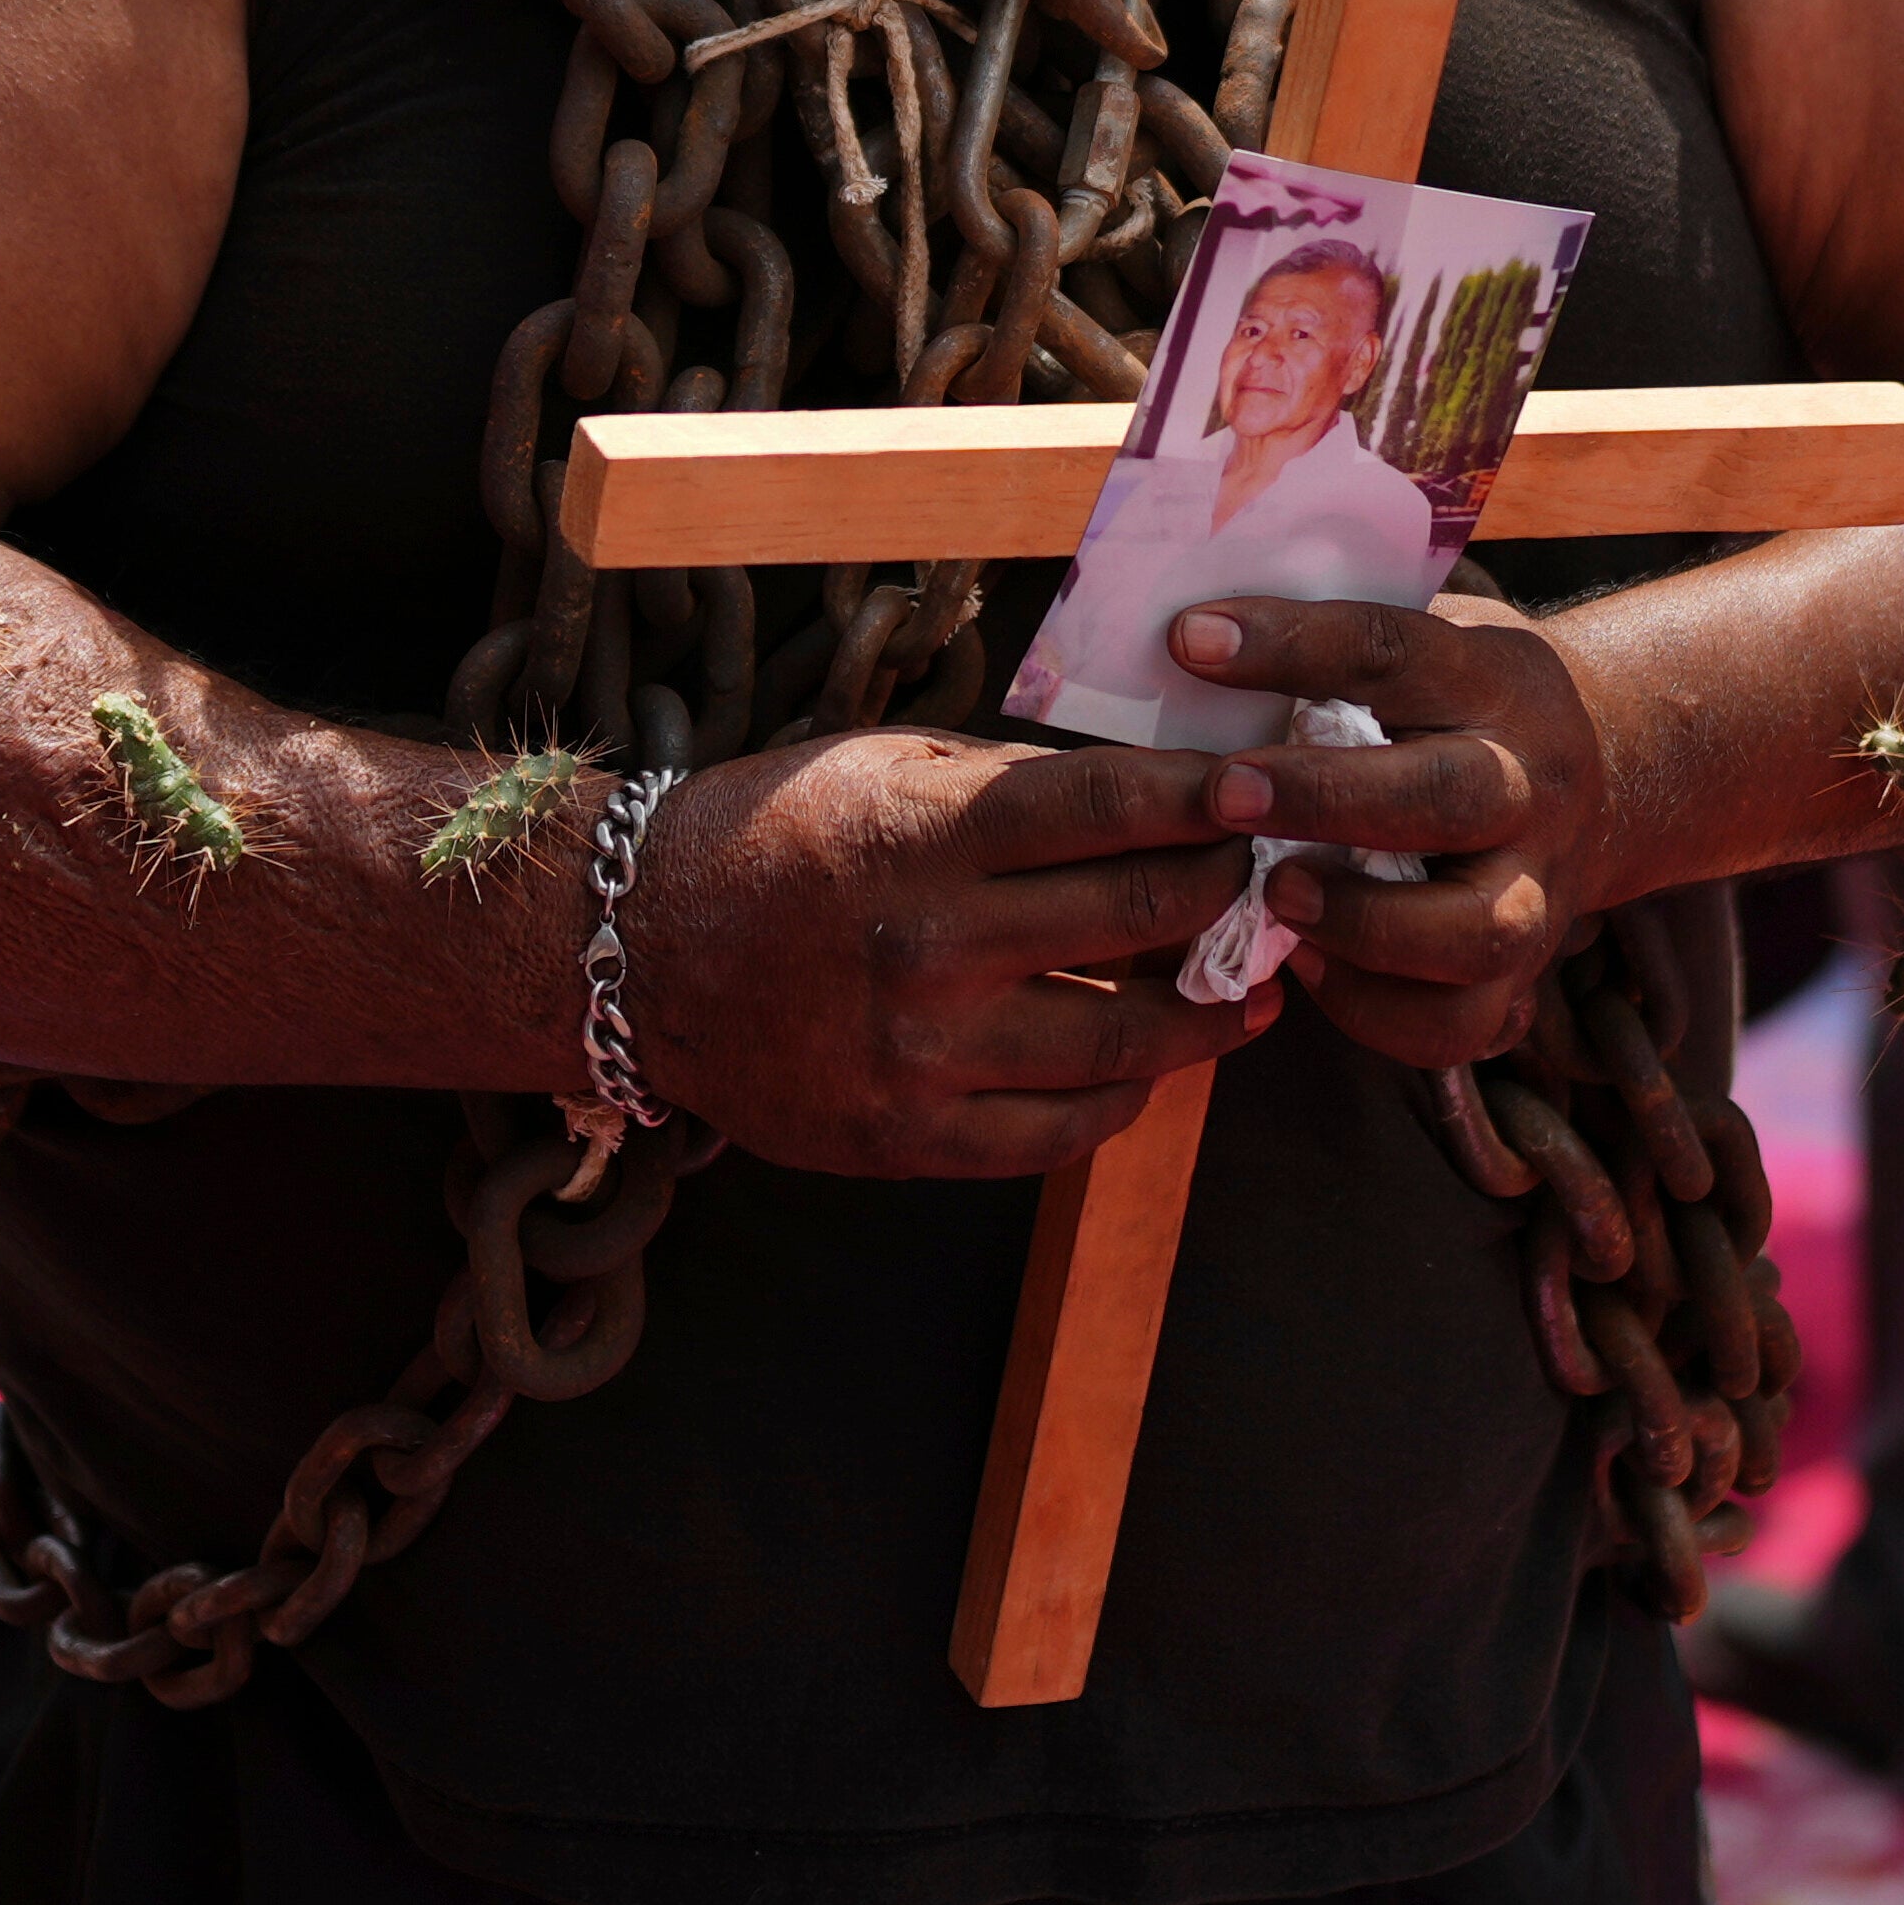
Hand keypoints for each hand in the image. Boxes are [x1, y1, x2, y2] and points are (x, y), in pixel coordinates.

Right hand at [622, 726, 1286, 1182]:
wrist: (634, 955)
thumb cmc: (769, 836)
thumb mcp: (878, 766)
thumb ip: (1007, 784)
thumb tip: (1147, 795)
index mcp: (923, 834)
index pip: (1104, 810)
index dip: (1202, 802)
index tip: (1268, 794)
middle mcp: (929, 946)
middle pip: (1136, 920)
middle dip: (1225, 896)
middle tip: (1269, 883)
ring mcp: (920, 1054)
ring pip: (1119, 1043)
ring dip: (1207, 1016)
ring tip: (1254, 993)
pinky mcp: (905, 1138)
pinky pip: (1056, 1132)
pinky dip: (1121, 1098)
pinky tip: (1151, 1065)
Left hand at [1170, 592, 1608, 1068]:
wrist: (1604, 772)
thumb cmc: (1457, 704)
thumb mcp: (1423, 645)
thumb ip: (1331, 653)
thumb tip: (1182, 645)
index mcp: (1494, 680)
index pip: (1392, 651)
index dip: (1291, 644)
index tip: (1190, 640)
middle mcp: (1530, 787)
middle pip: (1450, 795)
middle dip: (1329, 798)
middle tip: (1225, 794)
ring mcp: (1538, 891)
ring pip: (1477, 931)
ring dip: (1363, 924)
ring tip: (1276, 896)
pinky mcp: (1521, 978)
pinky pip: (1458, 1023)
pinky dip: (1376, 1010)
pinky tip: (1308, 968)